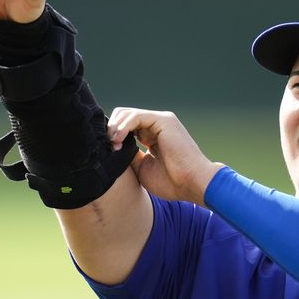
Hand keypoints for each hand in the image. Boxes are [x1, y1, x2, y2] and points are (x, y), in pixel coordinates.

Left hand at [108, 108, 223, 205]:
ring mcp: (161, 121)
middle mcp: (156, 125)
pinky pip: (136, 116)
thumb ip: (130, 155)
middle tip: (109, 147)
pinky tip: (118, 139)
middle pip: (124, 116)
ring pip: (127, 114)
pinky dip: (123, 126)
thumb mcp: (142, 168)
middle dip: (111, 129)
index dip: (113, 135)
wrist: (191, 184)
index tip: (107, 151)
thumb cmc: (171, 182)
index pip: (126, 126)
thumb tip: (113, 147)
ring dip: (115, 128)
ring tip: (113, 144)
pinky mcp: (163, 120)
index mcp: (153, 136)